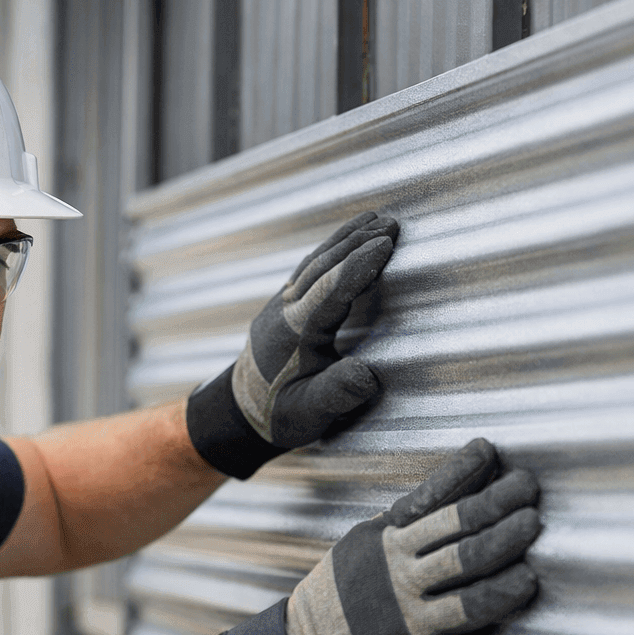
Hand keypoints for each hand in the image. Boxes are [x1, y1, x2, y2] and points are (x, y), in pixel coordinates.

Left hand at [186, 211, 399, 478]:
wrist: (240, 412)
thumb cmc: (279, 415)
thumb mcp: (310, 413)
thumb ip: (336, 393)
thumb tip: (367, 375)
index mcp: (295, 334)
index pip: (331, 289)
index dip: (360, 265)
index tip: (387, 243)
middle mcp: (284, 311)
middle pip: (323, 266)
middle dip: (358, 242)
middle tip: (393, 224)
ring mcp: (279, 305)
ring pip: (314, 262)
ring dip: (345, 239)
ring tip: (375, 219)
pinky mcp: (281, 305)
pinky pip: (309, 268)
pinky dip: (331, 250)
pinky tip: (346, 242)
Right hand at [215, 439, 541, 634]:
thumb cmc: (335, 603)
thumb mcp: (359, 551)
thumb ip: (396, 532)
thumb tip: (435, 508)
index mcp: (382, 533)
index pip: (429, 493)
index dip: (462, 470)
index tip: (489, 451)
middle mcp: (394, 556)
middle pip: (455, 520)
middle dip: (497, 499)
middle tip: (527, 486)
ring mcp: (404, 591)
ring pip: (464, 557)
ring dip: (504, 538)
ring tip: (533, 523)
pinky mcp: (414, 630)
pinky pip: (466, 607)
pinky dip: (499, 593)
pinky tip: (524, 582)